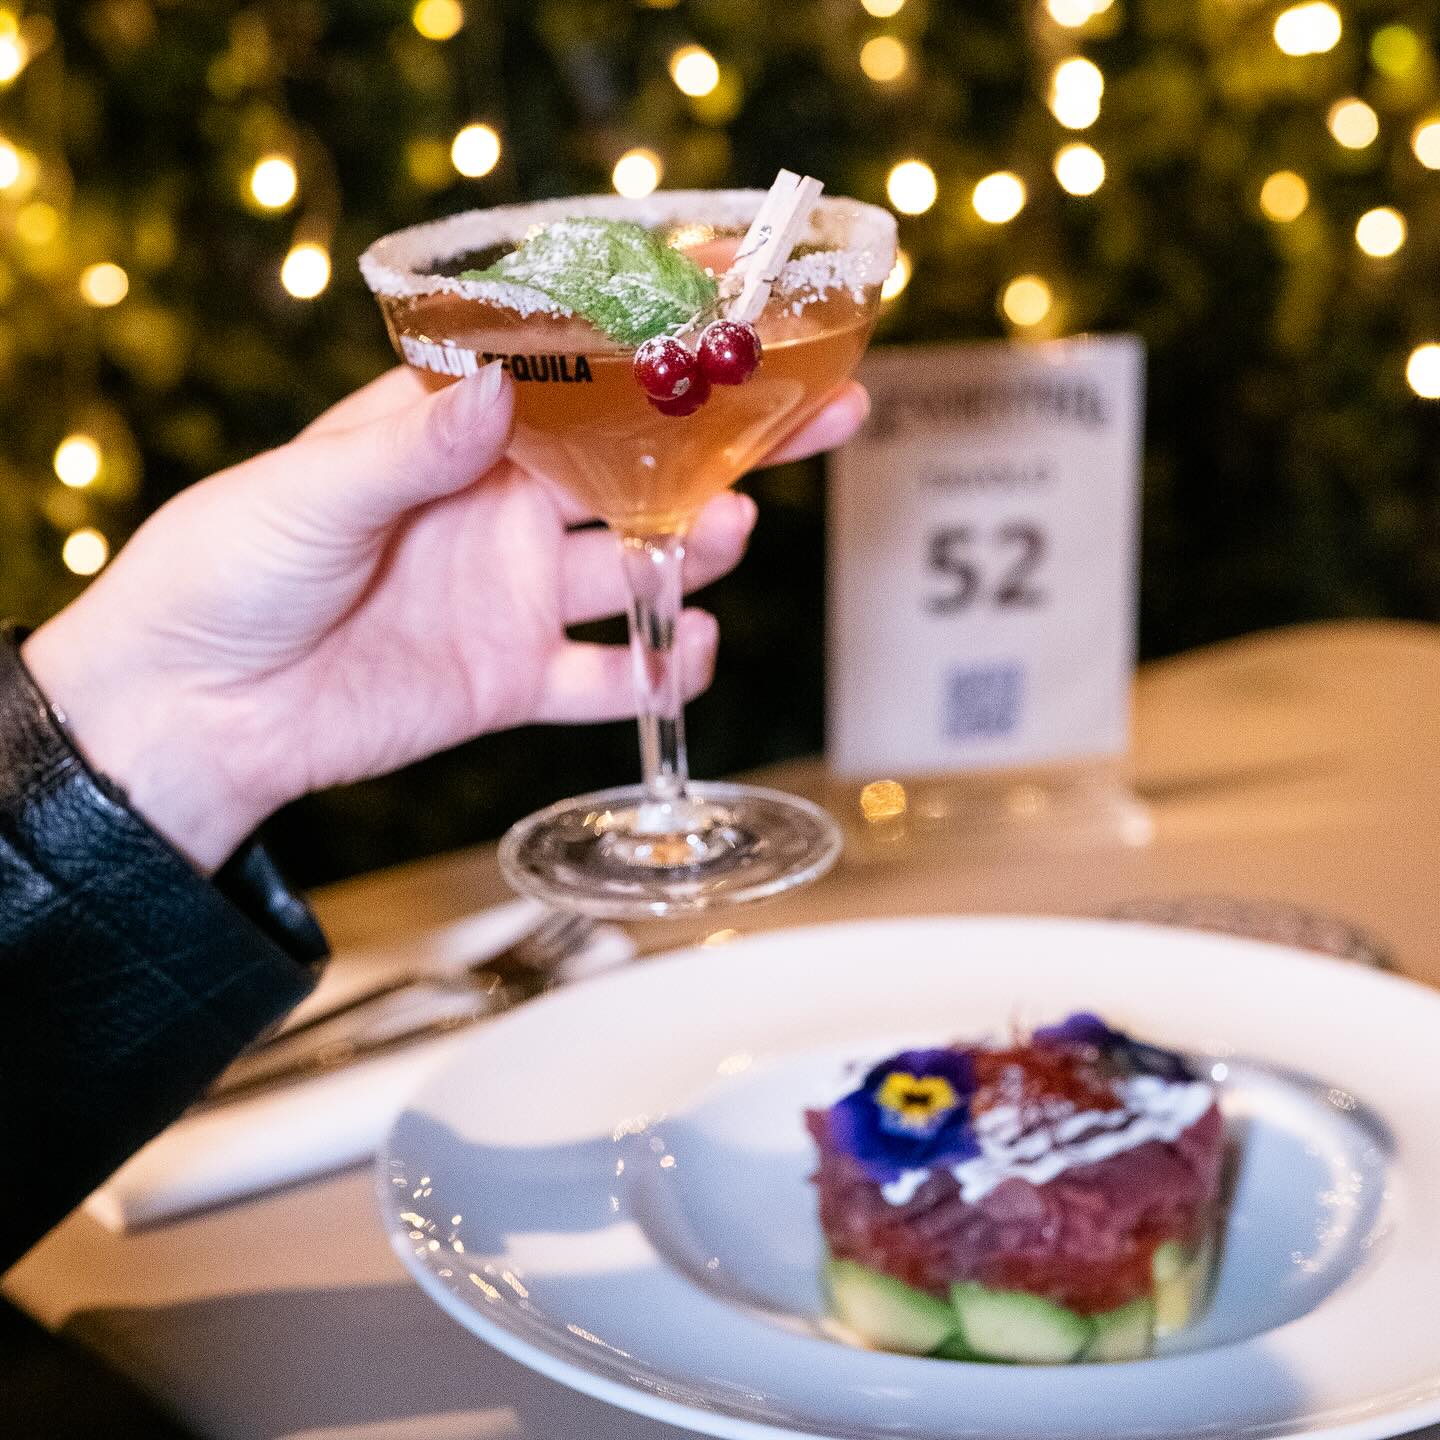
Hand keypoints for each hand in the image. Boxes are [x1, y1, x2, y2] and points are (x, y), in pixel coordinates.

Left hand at [23, 364, 868, 871]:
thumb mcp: (307, 495)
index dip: (663, 363)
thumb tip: (491, 385)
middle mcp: (499, 509)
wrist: (194, 714)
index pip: (580, 385)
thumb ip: (408, 449)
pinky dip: (654, 674)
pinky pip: (604, 677)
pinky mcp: (511, 679)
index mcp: (454, 440)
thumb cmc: (225, 572)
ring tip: (726, 537)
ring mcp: (512, 595)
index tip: (748, 338)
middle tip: (816, 423)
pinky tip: (685, 654)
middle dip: (724, 448)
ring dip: (693, 550)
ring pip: (635, 566)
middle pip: (636, 467)